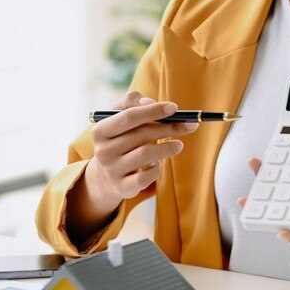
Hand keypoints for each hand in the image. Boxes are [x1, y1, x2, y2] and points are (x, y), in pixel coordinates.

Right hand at [67, 91, 199, 240]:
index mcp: (100, 130)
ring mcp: (111, 170)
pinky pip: (146, 177)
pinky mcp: (122, 187)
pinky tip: (157, 164)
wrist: (106, 176)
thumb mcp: (118, 118)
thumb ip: (132, 102)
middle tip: (189, 124)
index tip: (174, 107)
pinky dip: (157, 168)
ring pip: (146, 155)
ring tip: (178, 145)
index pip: (129, 116)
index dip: (152, 111)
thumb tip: (149, 102)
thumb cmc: (119, 140)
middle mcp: (103, 151)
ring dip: (167, 147)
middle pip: (141, 134)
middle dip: (168, 127)